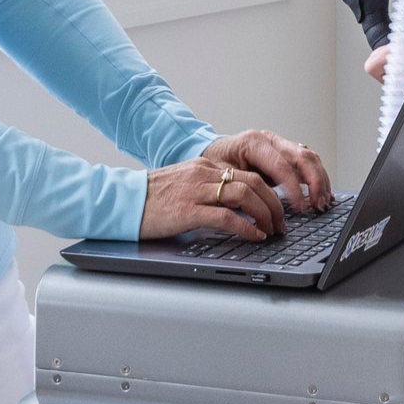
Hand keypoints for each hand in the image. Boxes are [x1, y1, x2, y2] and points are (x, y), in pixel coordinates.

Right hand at [138, 154, 283, 240]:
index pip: (248, 175)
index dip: (269, 193)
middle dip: (274, 204)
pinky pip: (226, 216)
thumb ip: (208, 191)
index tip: (278, 209)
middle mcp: (203, 175)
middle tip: (282, 223)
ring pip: (245, 195)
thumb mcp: (184, 186)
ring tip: (271, 230)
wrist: (121, 201)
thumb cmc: (151, 199)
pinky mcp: (188, 210)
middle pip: (253, 183)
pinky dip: (246, 227)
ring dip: (265, 214)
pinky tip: (254, 236)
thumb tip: (235, 209)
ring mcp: (196, 191)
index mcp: (204, 167)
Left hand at [204, 128, 332, 212]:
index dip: (294, 189)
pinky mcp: (285, 154)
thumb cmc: (215, 162)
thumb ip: (242, 186)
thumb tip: (258, 206)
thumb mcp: (222, 174)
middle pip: (303, 156)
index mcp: (254, 143)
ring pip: (310, 158)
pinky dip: (318, 179)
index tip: (300, 208)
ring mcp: (280, 145)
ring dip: (321, 181)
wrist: (212, 151)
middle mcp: (271, 140)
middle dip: (316, 182)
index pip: (282, 166)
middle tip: (318, 205)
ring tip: (323, 202)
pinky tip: (323, 194)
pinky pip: (307, 163)